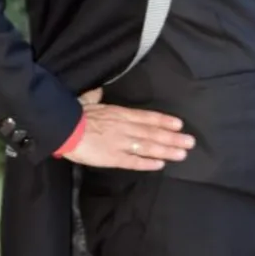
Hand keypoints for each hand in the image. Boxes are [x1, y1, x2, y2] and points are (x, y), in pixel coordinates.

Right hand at [63, 87, 194, 170]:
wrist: (64, 128)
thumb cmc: (75, 113)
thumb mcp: (88, 100)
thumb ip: (96, 96)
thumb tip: (98, 90)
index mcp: (120, 113)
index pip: (147, 117)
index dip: (164, 121)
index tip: (179, 124)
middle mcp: (125, 128)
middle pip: (153, 133)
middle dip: (173, 138)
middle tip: (190, 142)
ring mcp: (120, 143)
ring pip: (148, 147)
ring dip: (166, 150)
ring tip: (182, 154)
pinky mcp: (112, 158)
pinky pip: (133, 162)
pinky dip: (147, 163)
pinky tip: (160, 165)